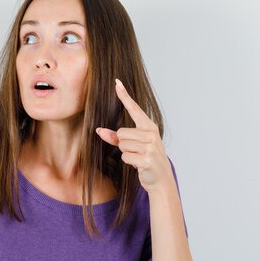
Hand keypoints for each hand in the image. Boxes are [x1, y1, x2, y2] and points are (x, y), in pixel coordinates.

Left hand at [95, 78, 172, 193]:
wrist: (161, 179)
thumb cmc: (145, 159)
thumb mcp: (132, 146)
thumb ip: (115, 137)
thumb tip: (99, 131)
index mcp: (149, 127)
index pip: (134, 108)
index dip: (124, 96)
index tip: (117, 82)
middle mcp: (151, 134)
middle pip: (121, 132)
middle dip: (123, 144)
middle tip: (136, 152)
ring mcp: (151, 146)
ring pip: (122, 145)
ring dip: (126, 154)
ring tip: (138, 157)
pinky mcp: (147, 159)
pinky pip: (125, 156)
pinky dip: (129, 162)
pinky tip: (139, 165)